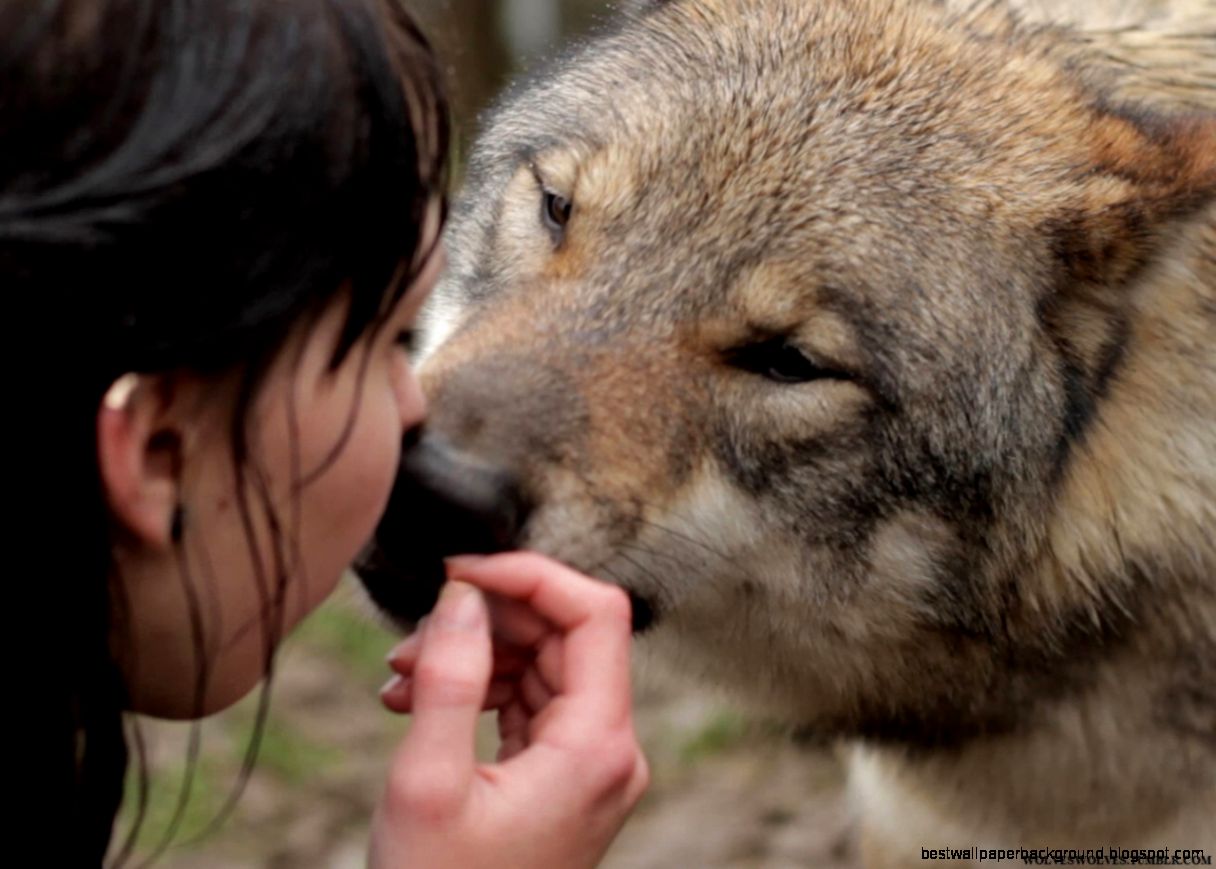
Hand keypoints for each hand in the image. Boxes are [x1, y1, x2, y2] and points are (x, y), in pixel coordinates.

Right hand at [370, 552, 648, 868]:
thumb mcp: (427, 782)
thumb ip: (449, 678)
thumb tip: (462, 593)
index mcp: (598, 745)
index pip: (595, 612)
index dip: (530, 575)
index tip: (460, 572)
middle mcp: (608, 750)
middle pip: (563, 636)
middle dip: (485, 621)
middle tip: (412, 641)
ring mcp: (587, 765)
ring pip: (540, 666)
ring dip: (472, 656)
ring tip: (402, 678)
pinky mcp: (560, 777)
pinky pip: (527, 704)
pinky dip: (476, 691)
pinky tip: (417, 702)